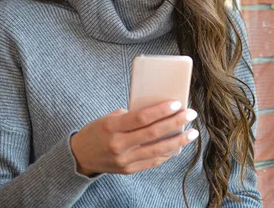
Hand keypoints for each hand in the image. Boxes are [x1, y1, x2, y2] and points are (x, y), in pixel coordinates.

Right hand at [70, 100, 198, 175]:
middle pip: (153, 133)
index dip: (161, 111)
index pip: (141, 118)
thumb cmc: (98, 130)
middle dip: (175, 123)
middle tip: (191, 114)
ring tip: (192, 133)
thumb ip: (132, 115)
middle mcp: (118, 145)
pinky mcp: (128, 170)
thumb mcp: (109, 118)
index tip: (177, 104)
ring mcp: (124, 160)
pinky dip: (167, 153)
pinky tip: (179, 146)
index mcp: (112, 127)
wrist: (80, 156)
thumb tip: (160, 111)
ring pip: (157, 150)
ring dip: (178, 141)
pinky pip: (153, 161)